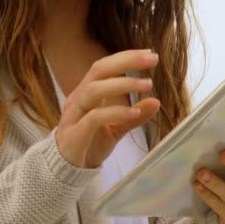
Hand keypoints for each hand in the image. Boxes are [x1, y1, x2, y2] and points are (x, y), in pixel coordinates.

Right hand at [55, 49, 160, 167]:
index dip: (126, 57)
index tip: (150, 54)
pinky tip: (134, 112)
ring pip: (94, 91)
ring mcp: (74, 115)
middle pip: (98, 70)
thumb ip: (134, 116)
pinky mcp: (75, 134)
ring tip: (148, 84)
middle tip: (152, 59)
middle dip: (126, 61)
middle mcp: (78, 98)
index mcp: (86, 92)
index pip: (104, 66)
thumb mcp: (117, 128)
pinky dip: (116, 112)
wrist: (68, 169)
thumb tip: (156, 102)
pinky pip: (94, 118)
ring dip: (123, 84)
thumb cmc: (90, 142)